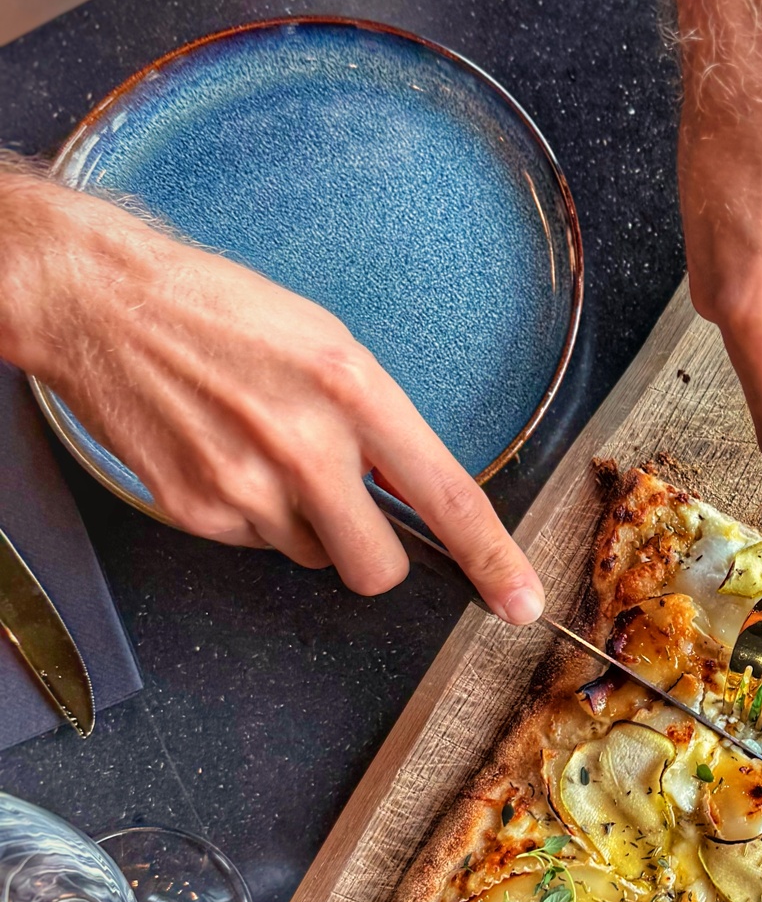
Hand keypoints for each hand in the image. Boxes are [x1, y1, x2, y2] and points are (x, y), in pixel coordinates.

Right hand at [0, 164, 545, 621]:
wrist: (102, 302)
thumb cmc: (219, 312)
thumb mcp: (325, 342)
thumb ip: (376, 421)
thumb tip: (411, 489)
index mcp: (351, 387)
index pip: (446, 494)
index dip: (491, 557)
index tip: (520, 599)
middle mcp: (304, 444)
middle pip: (375, 568)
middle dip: (372, 554)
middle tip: (349, 510)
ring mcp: (245, 484)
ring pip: (310, 556)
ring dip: (302, 522)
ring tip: (261, 450)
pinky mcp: (196, 510)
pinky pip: (254, 544)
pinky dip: (249, 514)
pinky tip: (223, 456)